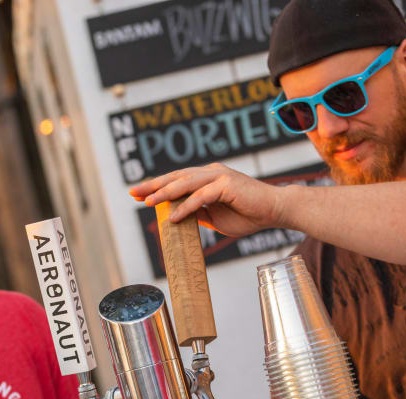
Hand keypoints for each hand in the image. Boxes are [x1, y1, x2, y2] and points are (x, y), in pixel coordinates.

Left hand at [129, 163, 286, 237]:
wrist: (274, 211)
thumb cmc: (247, 215)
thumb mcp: (215, 217)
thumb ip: (198, 213)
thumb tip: (177, 216)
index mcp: (207, 178)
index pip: (177, 180)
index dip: (157, 187)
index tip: (137, 195)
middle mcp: (211, 173)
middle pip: (176, 177)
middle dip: (153, 185)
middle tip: (132, 192)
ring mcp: (219, 176)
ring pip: (185, 183)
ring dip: (165, 193)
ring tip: (147, 202)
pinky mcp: (227, 185)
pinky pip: (201, 197)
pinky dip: (186, 207)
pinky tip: (173, 217)